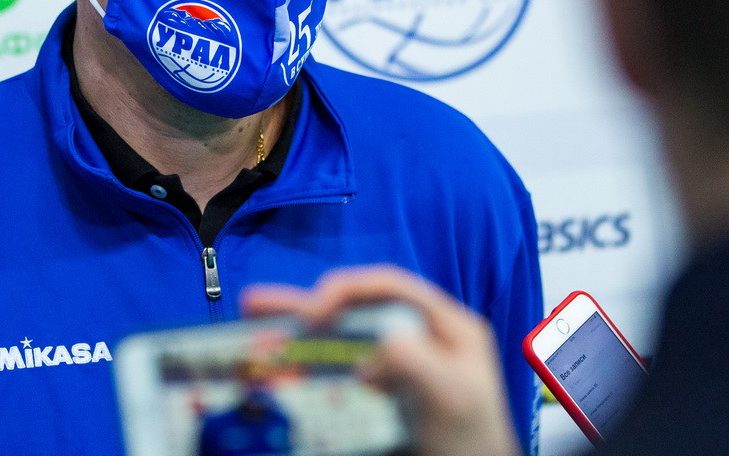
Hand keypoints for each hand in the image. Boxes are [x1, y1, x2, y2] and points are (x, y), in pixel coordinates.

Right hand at [242, 265, 518, 455]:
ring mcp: (396, 366)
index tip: (313, 311)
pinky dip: (309, 372)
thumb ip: (420, 363)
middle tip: (258, 305)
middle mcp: (418, 338)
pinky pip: (339, 374)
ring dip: (298, 335)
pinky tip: (281, 374)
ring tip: (255, 329)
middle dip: (306, 306)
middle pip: (355, 310)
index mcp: (446, 326)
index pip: (390, 288)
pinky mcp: (379, 395)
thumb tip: (382, 338)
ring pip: (340, 340)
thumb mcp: (453, 397)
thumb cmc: (474, 443)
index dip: (348, 289)